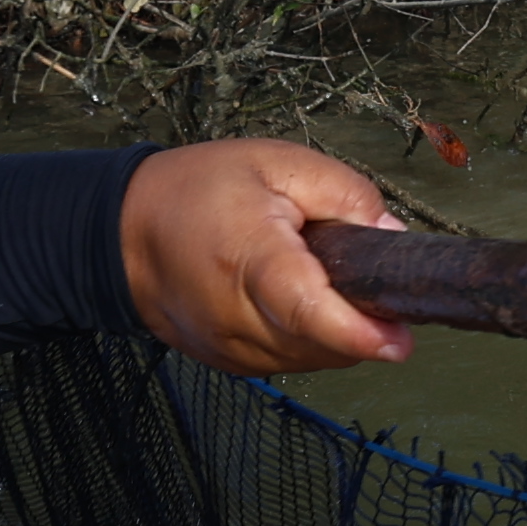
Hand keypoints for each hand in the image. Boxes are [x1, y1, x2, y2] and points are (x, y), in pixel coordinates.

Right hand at [120, 137, 412, 377]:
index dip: (357, 332)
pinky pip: (290, 362)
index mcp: (250, 258)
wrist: (126, 231)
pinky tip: (304, 303)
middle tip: (380, 287)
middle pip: (321, 344)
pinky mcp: (229, 362)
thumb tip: (392, 237)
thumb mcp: (279, 163)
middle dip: (364, 325)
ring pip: (311, 360)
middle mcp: (236, 317)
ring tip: (329, 282)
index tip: (400, 340)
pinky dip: (311, 341)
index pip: (307, 310)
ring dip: (338, 334)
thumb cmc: (199, 189)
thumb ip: (344, 195)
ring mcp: (229, 348)